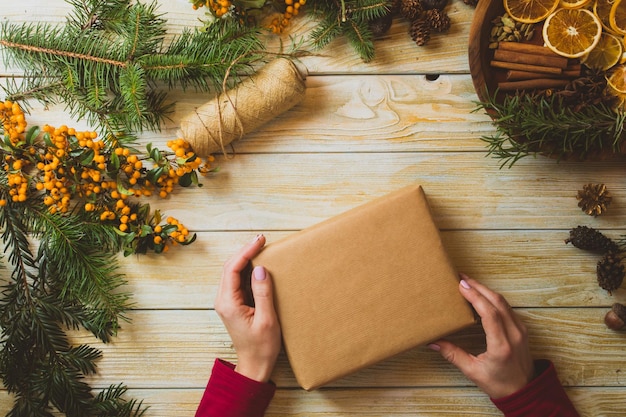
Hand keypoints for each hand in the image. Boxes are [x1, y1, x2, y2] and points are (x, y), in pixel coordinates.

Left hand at [215, 234, 280, 382]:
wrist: (254, 366)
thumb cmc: (262, 347)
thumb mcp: (267, 320)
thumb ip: (263, 293)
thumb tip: (260, 269)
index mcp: (228, 303)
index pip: (233, 269)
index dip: (246, 251)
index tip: (260, 240)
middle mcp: (223, 300)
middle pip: (230, 267)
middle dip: (245, 251)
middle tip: (261, 239)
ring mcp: (226, 302)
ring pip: (232, 272)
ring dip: (245, 259)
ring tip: (260, 247)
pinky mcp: (233, 304)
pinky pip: (237, 281)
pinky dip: (246, 269)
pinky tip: (258, 264)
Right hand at [429, 273, 534, 398]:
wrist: (525, 392)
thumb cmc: (500, 384)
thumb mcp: (473, 371)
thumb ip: (453, 355)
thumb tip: (433, 342)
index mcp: (502, 345)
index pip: (489, 313)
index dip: (475, 297)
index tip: (461, 285)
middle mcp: (514, 334)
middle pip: (497, 302)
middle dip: (478, 287)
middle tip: (461, 278)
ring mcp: (520, 330)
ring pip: (504, 302)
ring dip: (486, 290)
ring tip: (469, 283)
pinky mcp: (522, 329)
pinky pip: (507, 307)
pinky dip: (493, 298)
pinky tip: (482, 295)